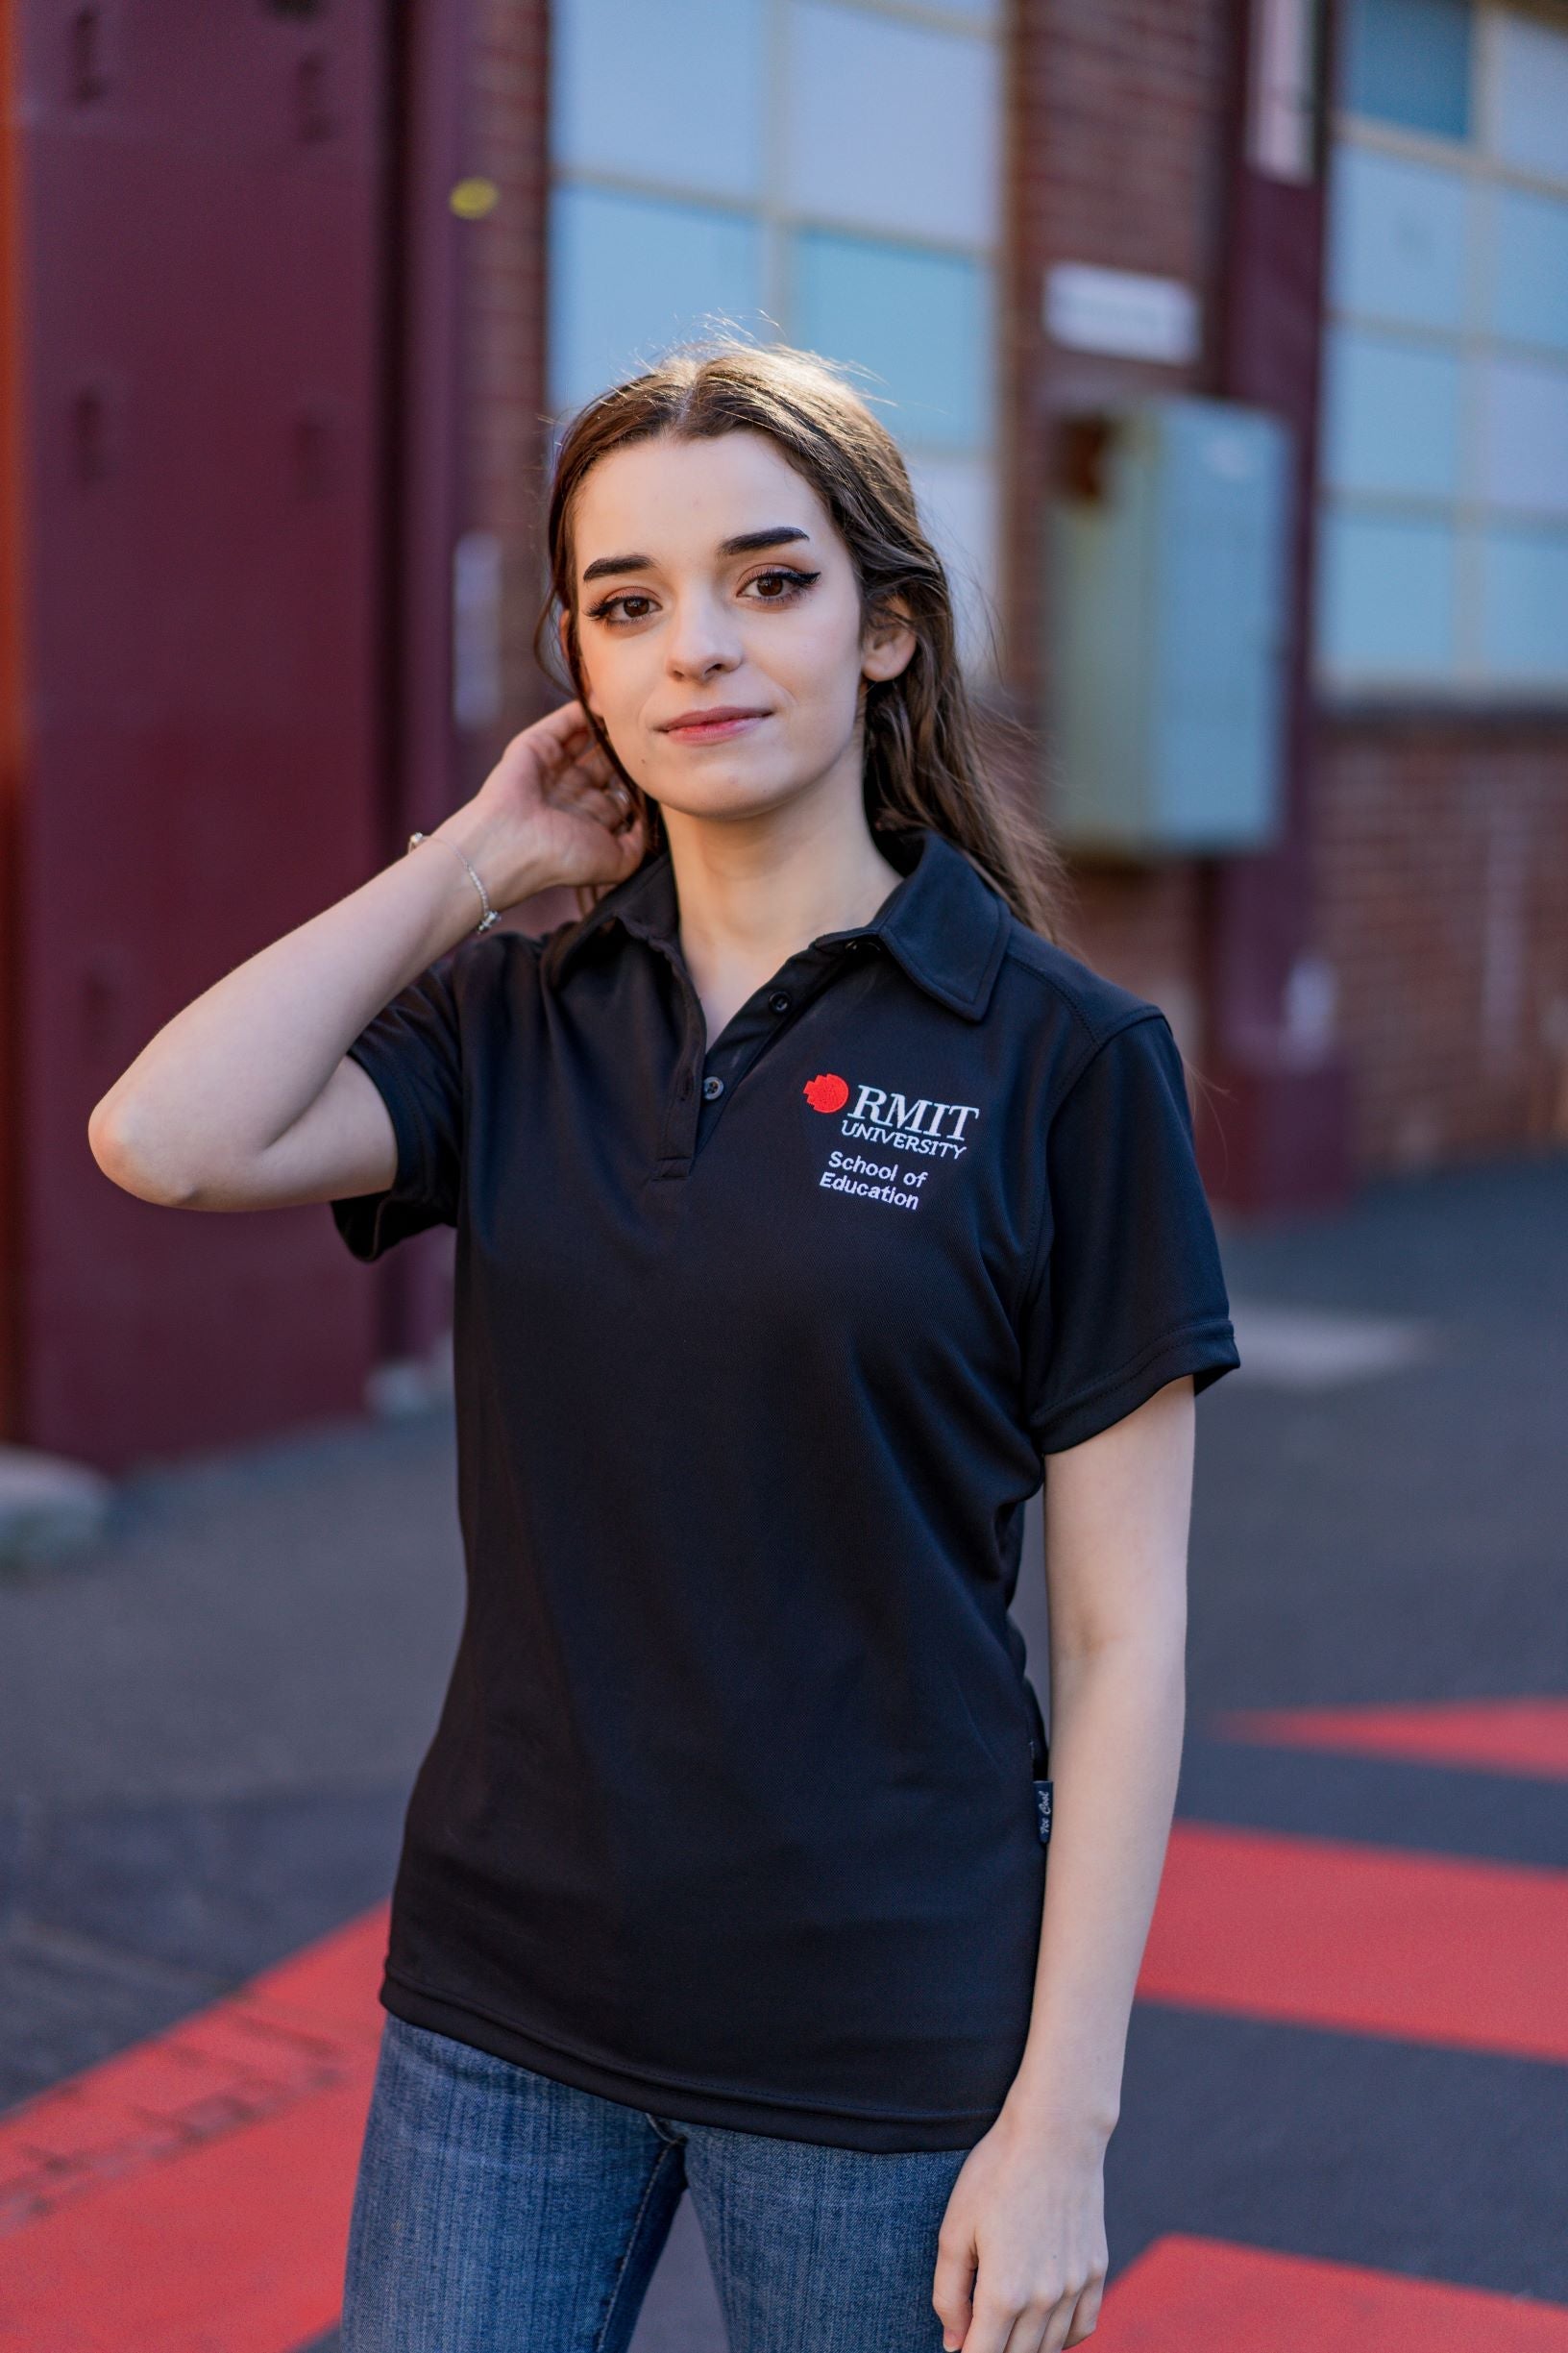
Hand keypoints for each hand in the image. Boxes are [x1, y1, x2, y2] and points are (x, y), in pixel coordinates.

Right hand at [440, 700, 647, 906]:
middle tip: (653, 734)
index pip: (624, 791)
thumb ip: (640, 842)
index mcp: (591, 817)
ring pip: (591, 737)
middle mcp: (574, 790)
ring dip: (611, 724)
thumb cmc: (564, 858)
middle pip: (610, 761)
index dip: (643, 778)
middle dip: (630, 749)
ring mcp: (556, 766)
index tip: (664, 764)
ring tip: (635, 711)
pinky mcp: (539, 744)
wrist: (513, 844)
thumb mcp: (617, 862)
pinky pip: (568, 719)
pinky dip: (588, 707)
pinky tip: (610, 700)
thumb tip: (650, 819)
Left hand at [931, 2108, 1107, 2352]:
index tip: (958, 2349)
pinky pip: (1082, 2327)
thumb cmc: (996, 2175)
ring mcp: (1075, 2287)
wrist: (1055, 2136)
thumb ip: (949, 2294)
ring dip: (1025, 2348)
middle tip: (976, 2334)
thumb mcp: (954, 2229)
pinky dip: (1062, 2338)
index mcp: (1003, 2292)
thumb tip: (954, 2343)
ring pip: (1050, 2348)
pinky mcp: (1096, 2271)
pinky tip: (1042, 2326)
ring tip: (1004, 2330)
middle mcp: (1044, 2299)